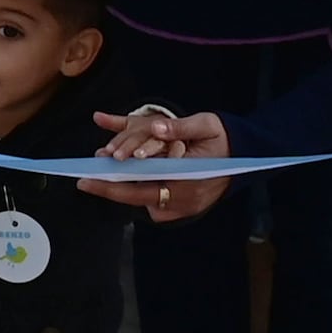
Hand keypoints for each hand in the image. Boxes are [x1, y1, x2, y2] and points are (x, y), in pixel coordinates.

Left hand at [80, 102, 234, 220]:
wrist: (248, 156)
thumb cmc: (224, 138)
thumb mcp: (206, 124)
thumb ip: (178, 127)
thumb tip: (154, 127)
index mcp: (190, 180)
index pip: (143, 187)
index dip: (113, 184)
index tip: (88, 179)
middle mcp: (186, 200)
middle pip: (138, 198)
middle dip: (110, 188)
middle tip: (84, 180)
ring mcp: (186, 208)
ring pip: (144, 201)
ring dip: (124, 187)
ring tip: (102, 173)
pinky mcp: (185, 208)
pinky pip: (155, 202)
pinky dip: (140, 189)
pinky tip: (127, 176)